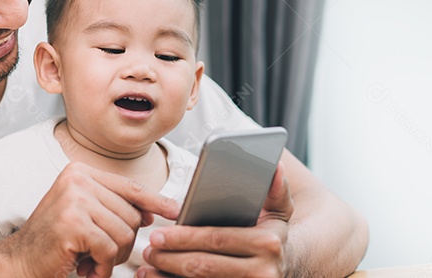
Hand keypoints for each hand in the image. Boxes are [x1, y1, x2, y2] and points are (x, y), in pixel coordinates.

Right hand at [0, 162, 180, 277]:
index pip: (130, 186)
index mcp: (82, 173)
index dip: (155, 201)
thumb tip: (154, 211)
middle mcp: (78, 180)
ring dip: (112, 257)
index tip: (174, 210)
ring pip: (124, 233)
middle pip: (131, 214)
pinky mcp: (73, 223)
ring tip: (92, 262)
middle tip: (100, 255)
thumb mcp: (84, 215)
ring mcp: (75, 199)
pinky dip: (103, 267)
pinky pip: (110, 248)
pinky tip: (87, 269)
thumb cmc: (53, 241)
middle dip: (123, 242)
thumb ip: (114, 207)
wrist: (16, 262)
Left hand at [137, 162, 293, 277]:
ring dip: (168, 275)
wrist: (283, 269)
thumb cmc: (271, 234)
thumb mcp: (278, 211)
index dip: (185, 237)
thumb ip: (276, 189)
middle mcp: (262, 271)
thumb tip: (275, 165)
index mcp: (268, 242)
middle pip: (205, 265)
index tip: (159, 234)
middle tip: (149, 248)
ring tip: (148, 265)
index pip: (218, 239)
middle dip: (171, 257)